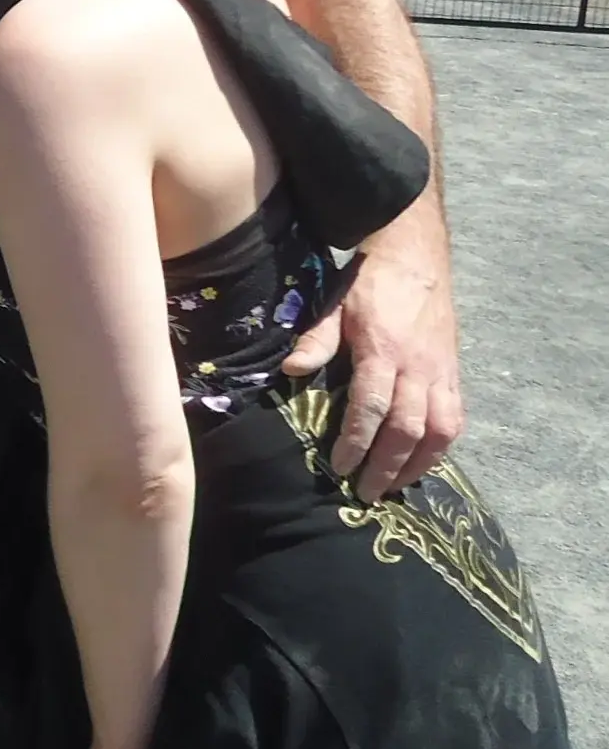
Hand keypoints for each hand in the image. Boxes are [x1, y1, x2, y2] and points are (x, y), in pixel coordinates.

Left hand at [283, 223, 462, 499]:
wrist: (417, 255)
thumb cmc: (370, 282)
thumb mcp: (336, 304)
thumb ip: (317, 340)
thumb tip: (291, 370)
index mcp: (384, 350)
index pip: (372, 407)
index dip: (357, 442)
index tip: (341, 466)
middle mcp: (419, 367)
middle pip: (408, 429)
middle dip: (386, 466)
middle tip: (366, 493)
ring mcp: (442, 372)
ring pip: (440, 432)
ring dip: (418, 465)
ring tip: (395, 486)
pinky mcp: (455, 373)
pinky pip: (456, 419)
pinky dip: (441, 447)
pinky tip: (423, 463)